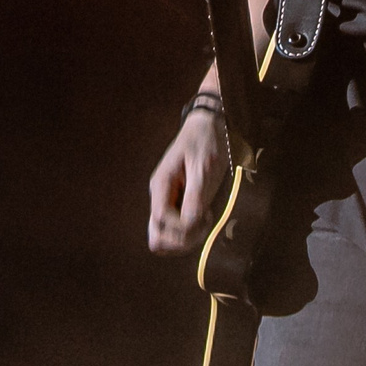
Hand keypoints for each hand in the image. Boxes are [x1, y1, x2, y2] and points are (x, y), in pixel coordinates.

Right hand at [148, 106, 228, 254]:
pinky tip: (203, 215)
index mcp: (161, 185)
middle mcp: (159, 196)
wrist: (208, 126)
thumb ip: (195, 197)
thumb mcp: (203, 168)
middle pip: (157, 236)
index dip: (182, 228)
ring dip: (185, 237)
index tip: (204, 216)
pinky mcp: (176, 202)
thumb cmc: (206, 143)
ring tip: (204, 219)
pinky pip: (175, 228)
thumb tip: (188, 226)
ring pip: (164, 236)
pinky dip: (189, 231)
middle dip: (181, 239)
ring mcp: (166, 200)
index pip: (162, 221)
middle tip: (203, 223)